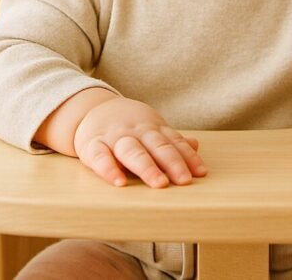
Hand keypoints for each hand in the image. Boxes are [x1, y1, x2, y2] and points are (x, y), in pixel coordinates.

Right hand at [73, 97, 207, 187]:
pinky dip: (109, 169)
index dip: (188, 158)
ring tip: (159, 183)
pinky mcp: (91, 145)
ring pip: (132, 151)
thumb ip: (171, 140)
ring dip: (147, 167)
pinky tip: (119, 183)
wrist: (91, 108)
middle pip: (157, 146)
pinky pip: (100, 157)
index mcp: (153, 128)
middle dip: (172, 162)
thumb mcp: (150, 128)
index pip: (174, 142)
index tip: (201, 173)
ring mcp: (114, 137)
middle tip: (184, 180)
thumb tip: (195, 145)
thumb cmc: (128, 125)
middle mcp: (136, 131)